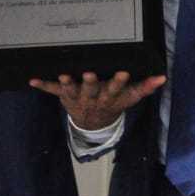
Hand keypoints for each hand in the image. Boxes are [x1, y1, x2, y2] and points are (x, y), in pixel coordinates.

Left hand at [29, 71, 165, 129]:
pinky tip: (32, 80)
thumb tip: (162, 77)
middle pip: (92, 90)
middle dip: (90, 83)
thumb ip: (145, 87)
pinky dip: (43, 85)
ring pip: (72, 90)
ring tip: (63, 75)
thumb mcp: (130, 97)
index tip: (123, 72)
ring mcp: (77, 98)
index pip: (116, 89)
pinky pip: (52, 91)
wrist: (93, 123)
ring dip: (67, 83)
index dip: (119, 82)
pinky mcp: (64, 96)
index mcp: (110, 97)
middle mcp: (93, 98)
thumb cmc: (113, 102)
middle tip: (89, 73)